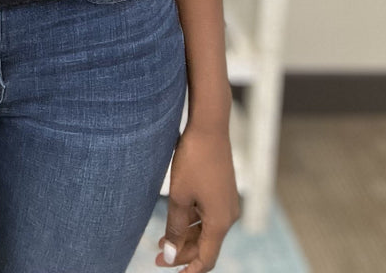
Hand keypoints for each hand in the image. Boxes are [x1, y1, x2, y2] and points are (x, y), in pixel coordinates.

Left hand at [156, 123, 239, 270]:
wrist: (208, 127)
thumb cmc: (193, 160)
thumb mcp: (179, 196)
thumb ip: (175, 227)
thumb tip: (170, 254)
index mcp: (221, 222)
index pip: (207, 259)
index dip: (188, 269)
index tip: (167, 270)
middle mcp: (229, 216)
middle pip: (206, 246)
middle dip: (182, 253)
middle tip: (156, 256)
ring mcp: (227, 203)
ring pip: (206, 230)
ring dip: (185, 237)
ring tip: (160, 241)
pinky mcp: (223, 191)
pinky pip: (208, 215)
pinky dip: (192, 222)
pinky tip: (175, 220)